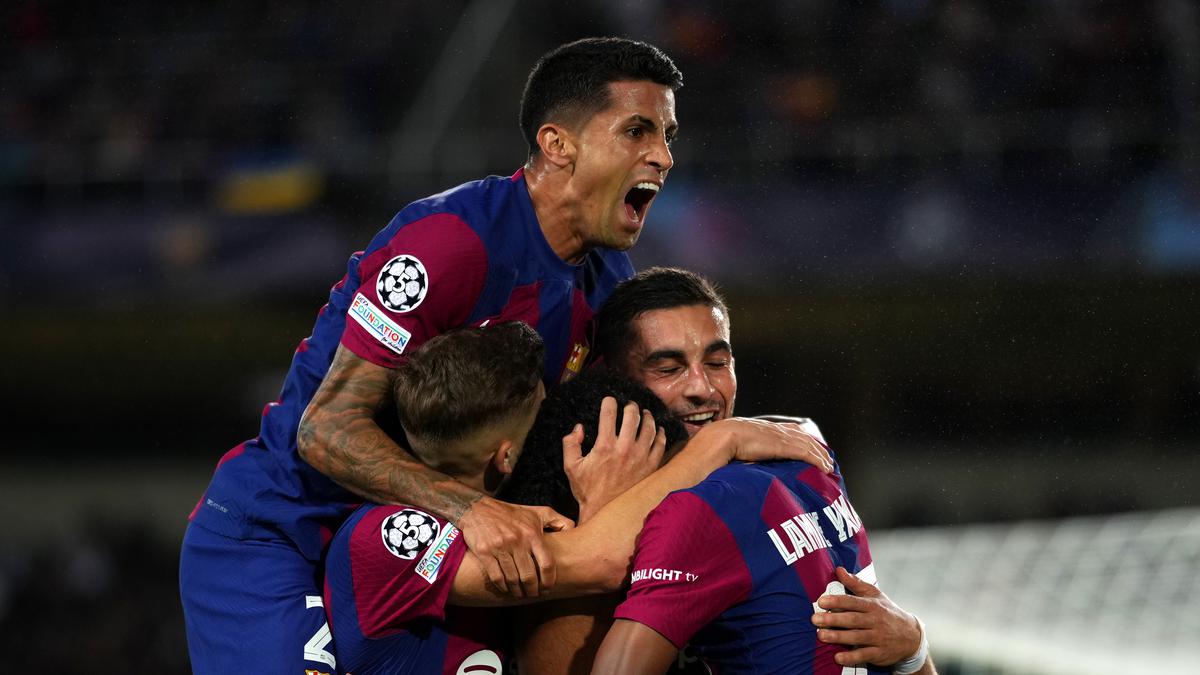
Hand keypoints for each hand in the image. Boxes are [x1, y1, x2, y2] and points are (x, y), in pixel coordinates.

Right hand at [457, 496, 573, 597]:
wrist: (478, 509)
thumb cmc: (512, 513)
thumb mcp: (537, 512)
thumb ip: (558, 521)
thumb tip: (574, 530)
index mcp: (532, 533)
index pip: (547, 563)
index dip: (549, 580)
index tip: (548, 588)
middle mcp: (517, 540)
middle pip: (529, 575)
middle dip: (533, 590)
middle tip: (534, 594)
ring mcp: (500, 547)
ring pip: (513, 578)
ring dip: (518, 591)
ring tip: (521, 594)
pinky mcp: (484, 552)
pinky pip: (496, 576)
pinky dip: (503, 587)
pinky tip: (506, 589)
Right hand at [563, 397, 665, 520]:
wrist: (605, 512)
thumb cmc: (587, 490)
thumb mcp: (571, 467)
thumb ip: (570, 444)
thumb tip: (578, 428)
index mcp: (604, 446)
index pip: (608, 414)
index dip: (608, 402)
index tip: (609, 400)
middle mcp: (624, 449)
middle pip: (632, 416)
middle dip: (630, 406)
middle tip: (629, 405)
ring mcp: (640, 457)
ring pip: (649, 428)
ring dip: (647, 417)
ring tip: (644, 413)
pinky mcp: (651, 467)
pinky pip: (660, 444)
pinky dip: (660, 434)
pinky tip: (657, 430)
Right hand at [706, 418, 832, 472]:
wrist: (720, 439)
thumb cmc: (720, 445)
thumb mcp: (734, 445)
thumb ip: (742, 450)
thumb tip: (738, 462)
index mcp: (763, 428)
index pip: (789, 430)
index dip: (801, 437)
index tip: (809, 445)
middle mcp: (775, 430)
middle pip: (803, 436)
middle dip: (816, 447)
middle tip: (825, 458)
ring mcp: (780, 437)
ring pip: (808, 445)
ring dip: (820, 456)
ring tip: (828, 466)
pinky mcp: (783, 446)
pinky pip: (806, 453)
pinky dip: (817, 460)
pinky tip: (824, 467)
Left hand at [812, 566, 922, 666]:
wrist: (911, 636)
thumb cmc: (887, 612)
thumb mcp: (875, 595)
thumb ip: (855, 583)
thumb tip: (839, 570)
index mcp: (872, 605)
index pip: (853, 602)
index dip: (837, 601)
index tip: (821, 601)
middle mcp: (875, 621)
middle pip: (852, 619)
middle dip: (833, 619)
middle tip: (815, 619)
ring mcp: (878, 637)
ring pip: (856, 637)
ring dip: (838, 637)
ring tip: (820, 635)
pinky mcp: (879, 653)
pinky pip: (864, 655)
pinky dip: (851, 657)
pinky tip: (837, 657)